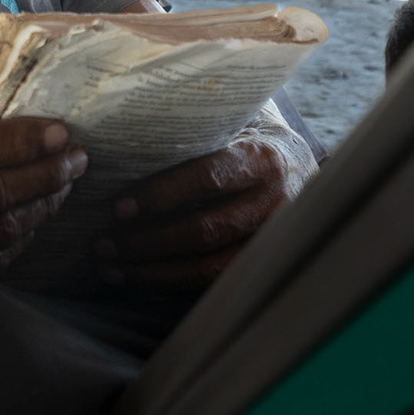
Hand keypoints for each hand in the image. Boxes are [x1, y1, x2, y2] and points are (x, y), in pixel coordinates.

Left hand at [92, 132, 293, 294]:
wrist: (310, 177)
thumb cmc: (254, 144)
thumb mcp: (236, 126)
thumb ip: (196, 131)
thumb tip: (124, 133)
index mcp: (261, 158)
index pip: (208, 178)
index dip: (161, 194)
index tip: (119, 208)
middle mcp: (274, 202)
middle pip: (205, 230)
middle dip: (147, 242)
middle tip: (103, 245)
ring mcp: (272, 241)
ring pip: (209, 268)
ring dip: (154, 273)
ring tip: (111, 269)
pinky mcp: (264, 268)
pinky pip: (214, 286)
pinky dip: (173, 288)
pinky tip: (140, 284)